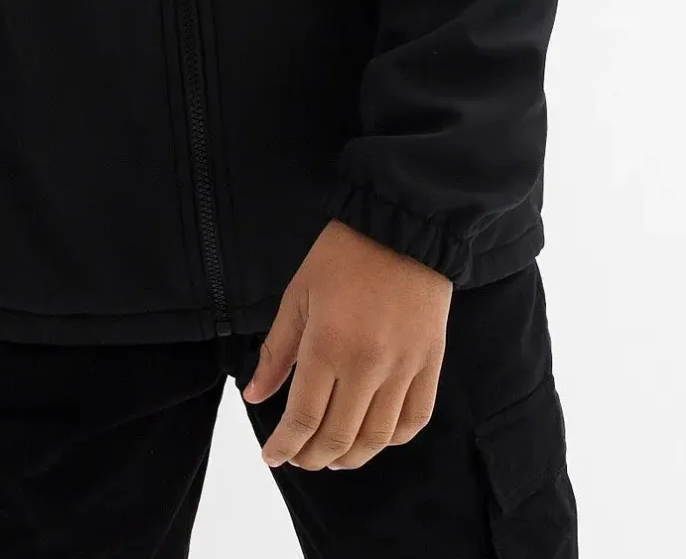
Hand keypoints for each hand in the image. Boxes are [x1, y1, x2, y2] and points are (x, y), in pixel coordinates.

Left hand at [241, 218, 451, 470]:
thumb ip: (277, 350)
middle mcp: (367, 366)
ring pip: (377, 438)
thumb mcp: (299, 294)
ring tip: (333, 458)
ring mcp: (403, 369)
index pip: (303, 418)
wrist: (402, 227)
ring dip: (351, 458)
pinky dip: (392, 439)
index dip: (284, 445)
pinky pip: (414, 420)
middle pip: (338, 437)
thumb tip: (255, 396)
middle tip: (297, 457)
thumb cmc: (343, 254)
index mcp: (328, 346)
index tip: (270, 455)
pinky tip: (374, 438)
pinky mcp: (430, 364)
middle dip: (311, 457)